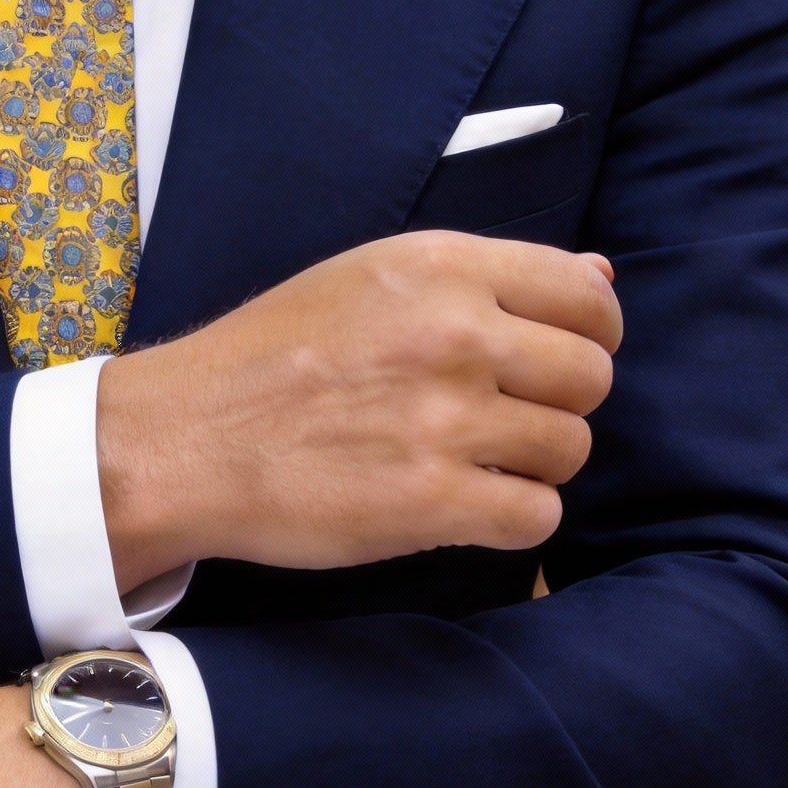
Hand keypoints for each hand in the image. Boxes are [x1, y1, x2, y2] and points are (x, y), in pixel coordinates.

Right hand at [98, 231, 621, 587]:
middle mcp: (455, 334)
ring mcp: (447, 420)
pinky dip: (510, 519)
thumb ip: (484, 277)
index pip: (589, 296)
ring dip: (532, 464)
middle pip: (590, 377)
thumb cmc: (271, 356)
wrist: (185, 439)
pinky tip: (461, 505)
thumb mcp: (369, 279)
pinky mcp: (433, 501)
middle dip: (558, 403)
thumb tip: (603, 275)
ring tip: (470, 461)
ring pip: (570, 449)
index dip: (589, 334)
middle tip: (500, 418)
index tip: (552, 359)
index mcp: (442, 268)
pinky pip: (537, 517)